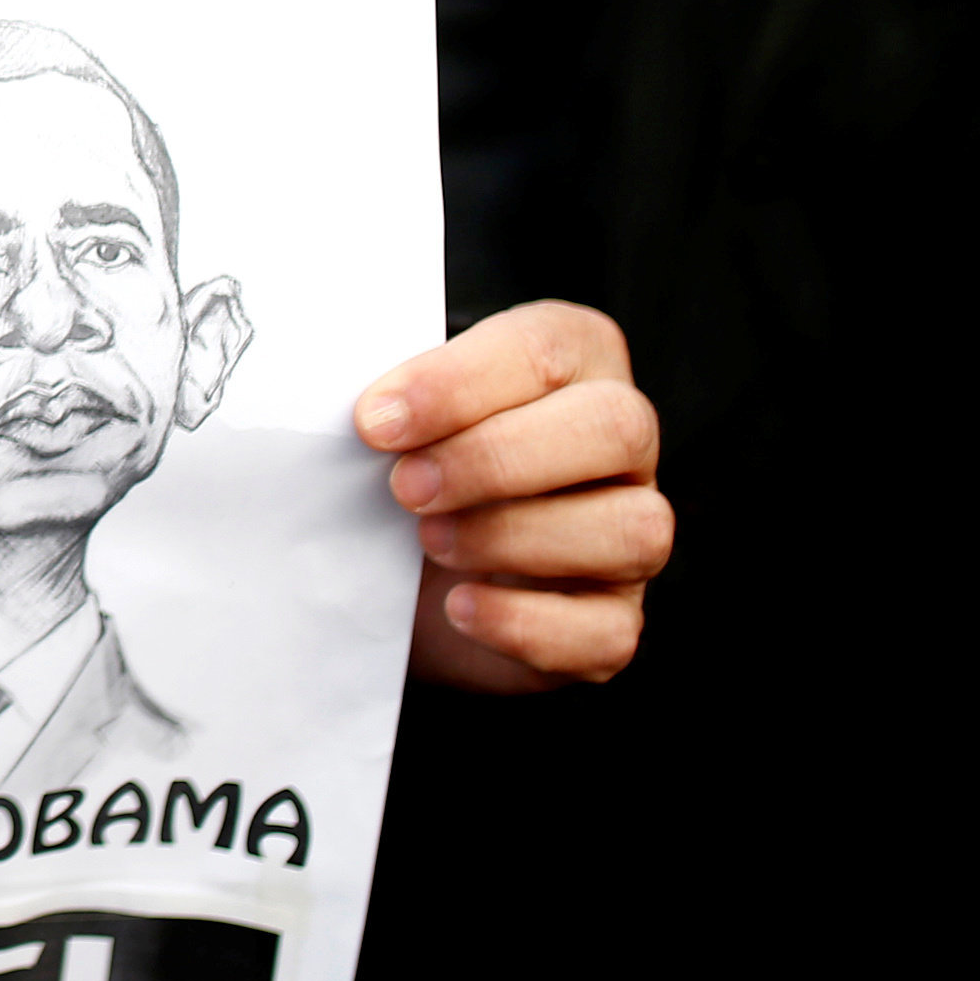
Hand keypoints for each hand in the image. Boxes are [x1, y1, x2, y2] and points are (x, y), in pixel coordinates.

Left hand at [356, 301, 669, 690]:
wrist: (399, 562)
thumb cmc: (402, 459)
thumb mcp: (394, 414)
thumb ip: (387, 397)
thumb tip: (347, 408)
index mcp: (574, 361)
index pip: (546, 350)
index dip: (457, 384)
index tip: (374, 421)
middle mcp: (620, 442)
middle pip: (614, 429)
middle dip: (495, 459)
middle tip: (405, 486)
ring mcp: (629, 532)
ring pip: (632, 529)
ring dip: (516, 537)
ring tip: (428, 542)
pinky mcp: (612, 618)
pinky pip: (607, 629)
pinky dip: (526, 624)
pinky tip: (460, 606)